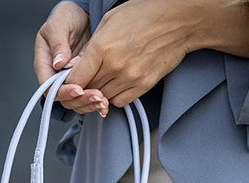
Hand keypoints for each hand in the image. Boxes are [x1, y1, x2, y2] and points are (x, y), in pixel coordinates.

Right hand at [34, 1, 109, 116]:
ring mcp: (71, 79)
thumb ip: (58, 44)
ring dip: (89, 103)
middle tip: (96, 96)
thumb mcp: (59, 25)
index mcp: (45, 64)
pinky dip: (96, 100)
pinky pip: (88, 95)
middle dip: (80, 100)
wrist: (83, 14)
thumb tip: (58, 63)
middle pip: (64, 98)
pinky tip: (106, 100)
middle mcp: (56, 76)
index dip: (63, 92)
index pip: (49, 87)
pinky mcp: (85, 80)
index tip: (78, 89)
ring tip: (103, 100)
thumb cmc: (66, 17)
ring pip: (76, 101)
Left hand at [65, 0, 248, 108]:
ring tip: (105, 78)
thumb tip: (78, 65)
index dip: (69, 84)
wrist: (178, 21)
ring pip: (103, 98)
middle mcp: (115, 66)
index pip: (75, 80)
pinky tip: (118, 83)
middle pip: (88, 90)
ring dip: (100, 92)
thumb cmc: (144, 15)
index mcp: (102, 48)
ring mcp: (130, 78)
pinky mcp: (144, 85)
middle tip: (87, 80)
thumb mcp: (109, 21)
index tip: (70, 81)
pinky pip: (120, 101)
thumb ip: (92, 46)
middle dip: (84, 87)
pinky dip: (115, 96)